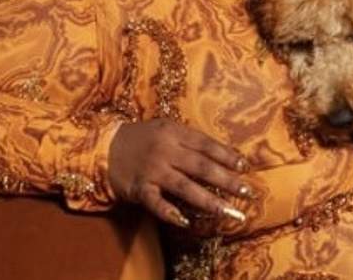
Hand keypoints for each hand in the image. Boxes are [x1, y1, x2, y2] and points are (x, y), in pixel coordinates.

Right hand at [107, 118, 253, 228]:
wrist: (104, 146)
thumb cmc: (142, 139)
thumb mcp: (167, 130)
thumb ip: (191, 140)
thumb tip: (226, 153)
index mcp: (175, 133)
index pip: (207, 145)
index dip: (227, 156)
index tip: (246, 167)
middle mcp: (166, 151)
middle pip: (202, 167)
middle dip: (227, 180)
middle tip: (248, 193)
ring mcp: (152, 170)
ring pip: (185, 187)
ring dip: (209, 201)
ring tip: (229, 212)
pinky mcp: (138, 188)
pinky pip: (156, 202)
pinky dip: (170, 213)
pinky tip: (186, 222)